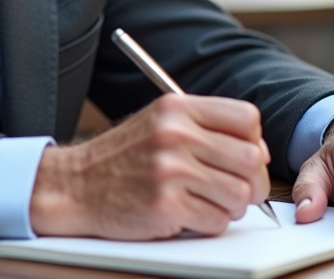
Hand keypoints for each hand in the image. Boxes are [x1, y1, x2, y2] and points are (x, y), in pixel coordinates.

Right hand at [29, 94, 270, 239]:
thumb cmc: (122, 157)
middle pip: (251, 159)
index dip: (254, 142)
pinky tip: (189, 215)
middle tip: (240, 190)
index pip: (246, 118)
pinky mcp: (165, 206)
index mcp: (177, 109)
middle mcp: (175, 135)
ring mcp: (170, 171)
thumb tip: (258, 150)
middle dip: (253, 182)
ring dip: (231, 206)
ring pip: (239, 194)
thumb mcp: (159, 122)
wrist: (76, 186)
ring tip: (209, 202)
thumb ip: (203, 127)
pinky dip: (210, 223)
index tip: (246, 156)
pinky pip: (217, 221)